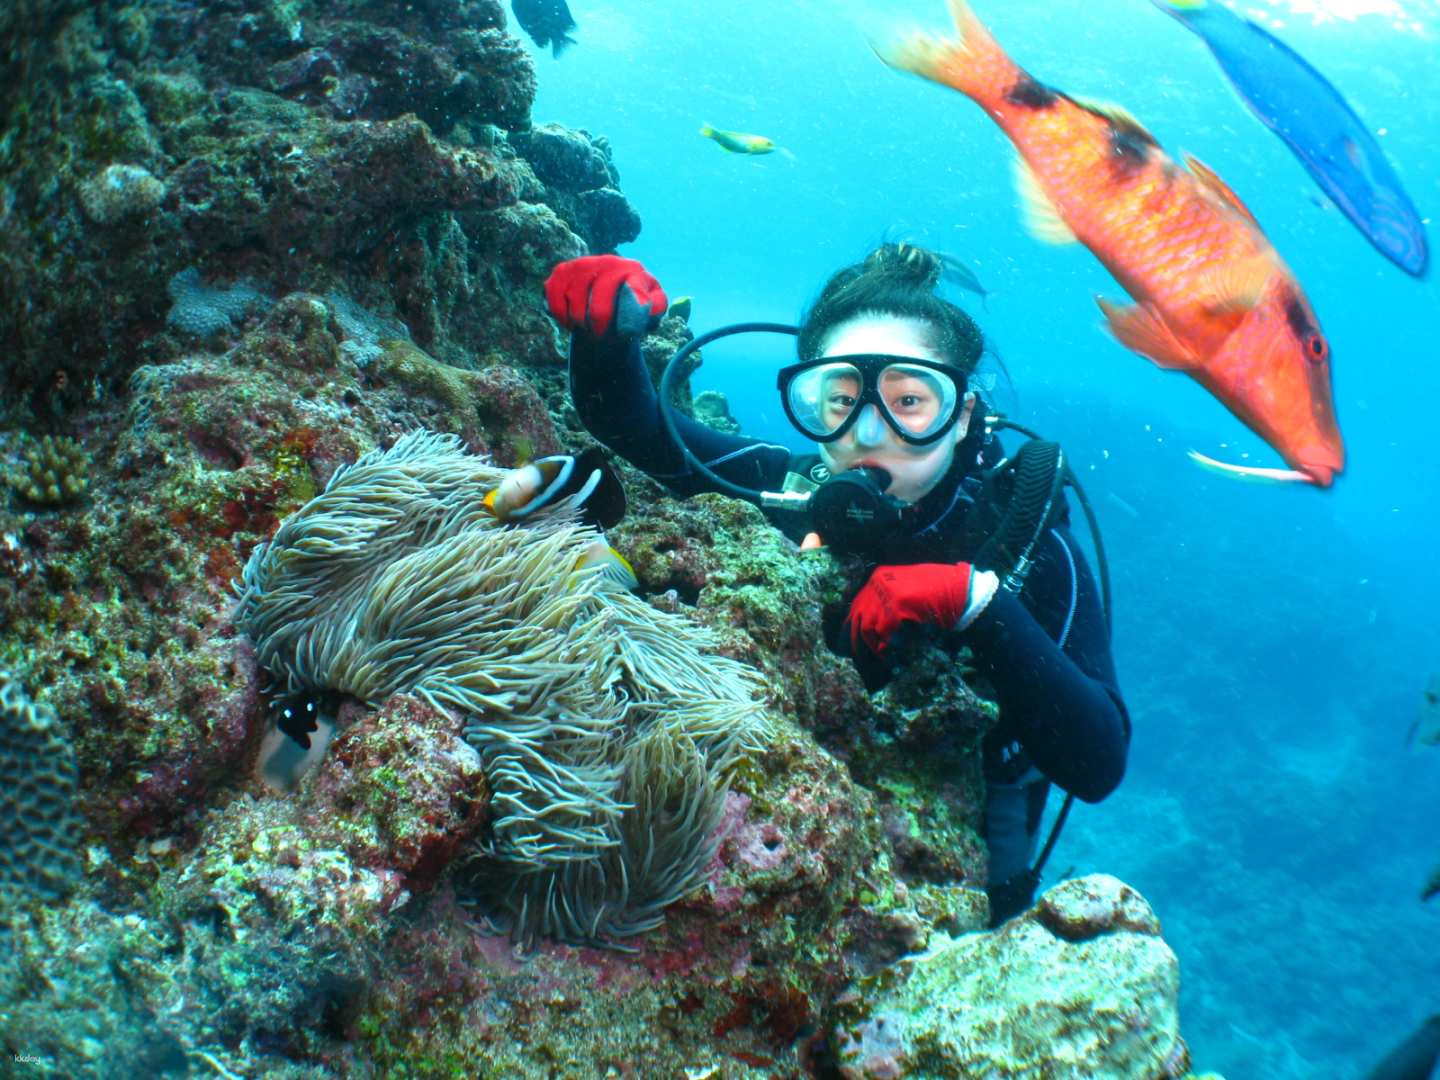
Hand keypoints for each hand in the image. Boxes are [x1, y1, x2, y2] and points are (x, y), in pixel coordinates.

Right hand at [544, 255, 666, 339]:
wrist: (609, 302)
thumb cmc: (634, 309)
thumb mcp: (652, 310)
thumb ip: (656, 309)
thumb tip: (645, 306)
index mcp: (634, 271)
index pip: (633, 291)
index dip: (627, 317)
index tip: (626, 334)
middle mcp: (609, 261)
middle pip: (600, 297)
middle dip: (599, 323)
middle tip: (601, 337)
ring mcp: (584, 263)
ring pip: (574, 295)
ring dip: (579, 320)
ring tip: (587, 330)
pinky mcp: (563, 270)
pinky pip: (554, 292)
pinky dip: (559, 313)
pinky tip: (570, 322)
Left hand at [847, 562, 998, 655]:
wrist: (963, 591)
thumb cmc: (939, 594)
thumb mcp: (909, 591)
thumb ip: (889, 603)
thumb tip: (874, 627)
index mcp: (880, 576)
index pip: (857, 604)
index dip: (853, 627)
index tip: (852, 644)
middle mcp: (878, 581)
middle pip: (858, 616)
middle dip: (858, 640)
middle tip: (862, 658)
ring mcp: (886, 592)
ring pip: (868, 626)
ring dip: (874, 646)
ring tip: (882, 658)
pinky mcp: (896, 605)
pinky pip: (883, 632)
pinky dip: (886, 646)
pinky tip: (890, 655)